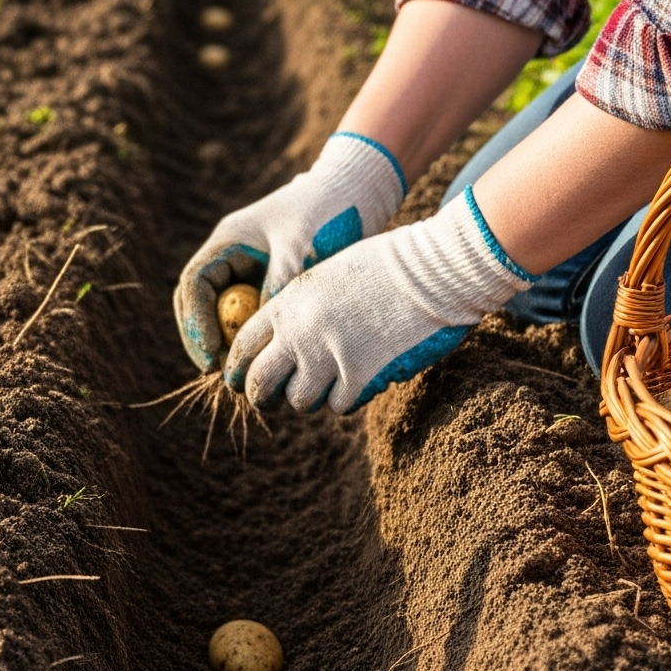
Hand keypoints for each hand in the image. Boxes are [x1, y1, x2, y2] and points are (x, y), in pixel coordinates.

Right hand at [172, 133, 404, 369]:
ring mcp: (249, 270)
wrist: (357, 194)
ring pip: (224, 313)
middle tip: (222, 375)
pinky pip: (252, 316)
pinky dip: (256, 337)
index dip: (196, 325)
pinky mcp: (270, 282)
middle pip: (200, 305)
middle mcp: (231, 256)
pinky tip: (270, 359)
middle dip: (206, 340)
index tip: (212, 358)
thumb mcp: (300, 253)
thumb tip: (257, 340)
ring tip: (245, 374)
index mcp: (228, 241)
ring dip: (230, 342)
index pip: (194, 287)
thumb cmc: (328, 214)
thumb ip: (276, 291)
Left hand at [224, 190, 529, 412]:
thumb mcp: (329, 275)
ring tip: (328, 380)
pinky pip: (338, 405)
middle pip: (260, 383)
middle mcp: (300, 332)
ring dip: (311, 396)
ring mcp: (329, 357)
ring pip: (300, 400)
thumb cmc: (386, 265)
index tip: (239, 379)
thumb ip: (302, 308)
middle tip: (270, 400)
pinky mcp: (359, 377)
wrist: (432, 269)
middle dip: (262, 395)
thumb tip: (284, 345)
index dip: (238, 367)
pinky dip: (347, 397)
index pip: (243, 345)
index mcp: (288, 302)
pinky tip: (361, 378)